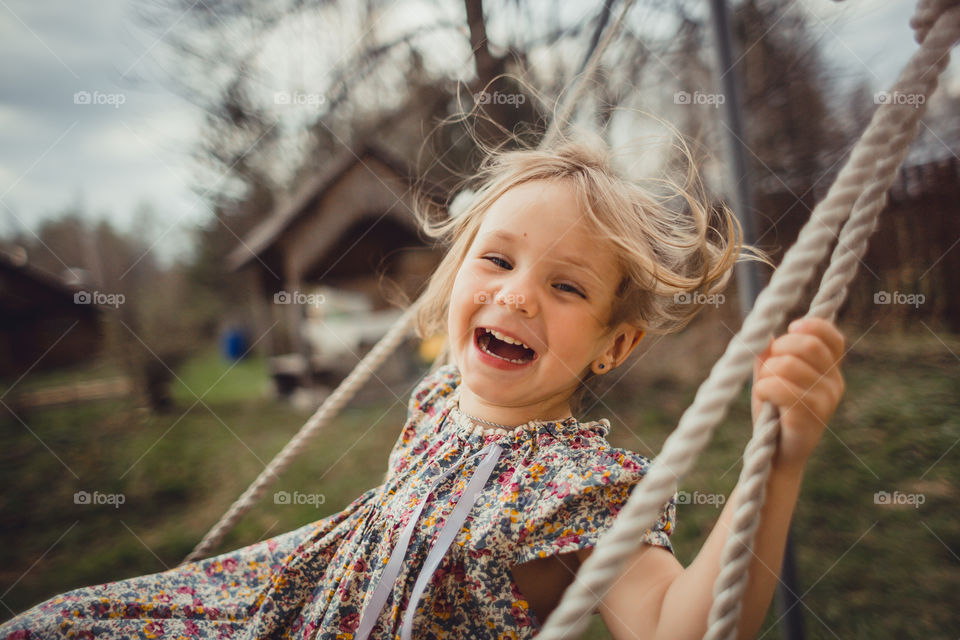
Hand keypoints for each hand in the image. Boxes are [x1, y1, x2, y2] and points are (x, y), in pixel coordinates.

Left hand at [751, 317, 845, 471]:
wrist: (776, 454)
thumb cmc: (774, 410)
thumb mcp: (772, 375)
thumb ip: (771, 352)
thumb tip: (767, 334)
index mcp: (831, 371)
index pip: (833, 337)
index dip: (811, 326)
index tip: (790, 327)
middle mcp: (835, 383)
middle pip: (807, 345)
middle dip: (779, 348)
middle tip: (769, 366)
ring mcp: (826, 400)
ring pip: (788, 364)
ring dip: (766, 373)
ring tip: (766, 389)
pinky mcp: (810, 415)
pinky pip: (778, 387)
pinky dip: (763, 389)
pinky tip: (765, 400)